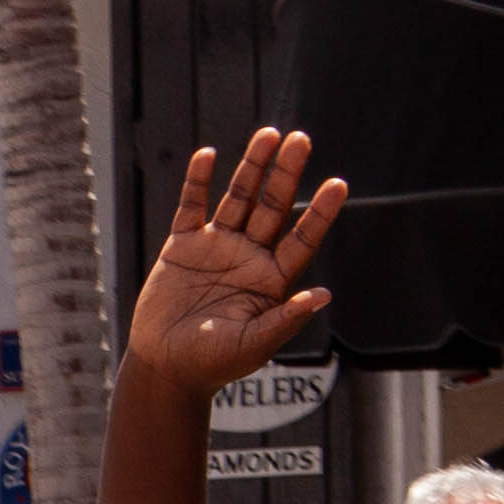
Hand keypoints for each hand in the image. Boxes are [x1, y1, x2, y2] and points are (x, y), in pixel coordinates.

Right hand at [121, 127, 344, 401]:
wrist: (165, 368)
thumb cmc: (212, 364)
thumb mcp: (253, 346)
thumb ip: (285, 320)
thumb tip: (323, 295)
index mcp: (271, 279)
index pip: (302, 238)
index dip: (320, 212)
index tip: (338, 184)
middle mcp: (249, 256)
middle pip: (272, 207)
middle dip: (286, 174)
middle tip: (301, 140)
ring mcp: (216, 247)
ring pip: (238, 198)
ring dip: (252, 167)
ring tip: (267, 135)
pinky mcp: (182, 246)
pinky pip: (191, 207)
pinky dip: (197, 182)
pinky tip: (208, 156)